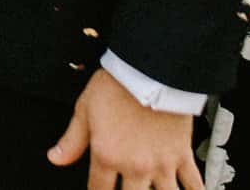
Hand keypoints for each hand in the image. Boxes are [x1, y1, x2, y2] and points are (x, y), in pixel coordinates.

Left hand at [47, 68, 203, 189]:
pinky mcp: (183, 156)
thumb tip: (55, 158)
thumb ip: (71, 140)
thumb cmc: (116, 86)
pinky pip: (194, 185)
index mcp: (107, 156)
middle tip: (128, 189)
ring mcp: (162, 164)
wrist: (149, 71)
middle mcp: (135, 166)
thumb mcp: (84, 111)